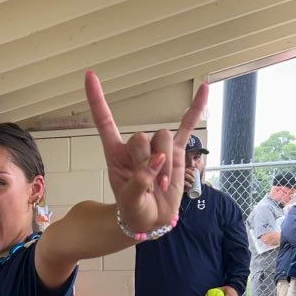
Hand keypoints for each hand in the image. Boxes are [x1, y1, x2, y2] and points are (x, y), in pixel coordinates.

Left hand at [85, 71, 208, 234]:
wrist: (153, 219)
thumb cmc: (135, 211)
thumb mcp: (130, 203)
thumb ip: (139, 183)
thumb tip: (156, 162)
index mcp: (116, 155)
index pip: (105, 122)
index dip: (97, 99)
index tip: (90, 76)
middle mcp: (135, 147)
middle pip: (142, 136)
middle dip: (148, 162)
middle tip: (150, 186)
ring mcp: (156, 148)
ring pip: (163, 137)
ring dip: (166, 163)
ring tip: (163, 185)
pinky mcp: (176, 152)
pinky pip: (186, 127)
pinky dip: (195, 109)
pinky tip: (204, 89)